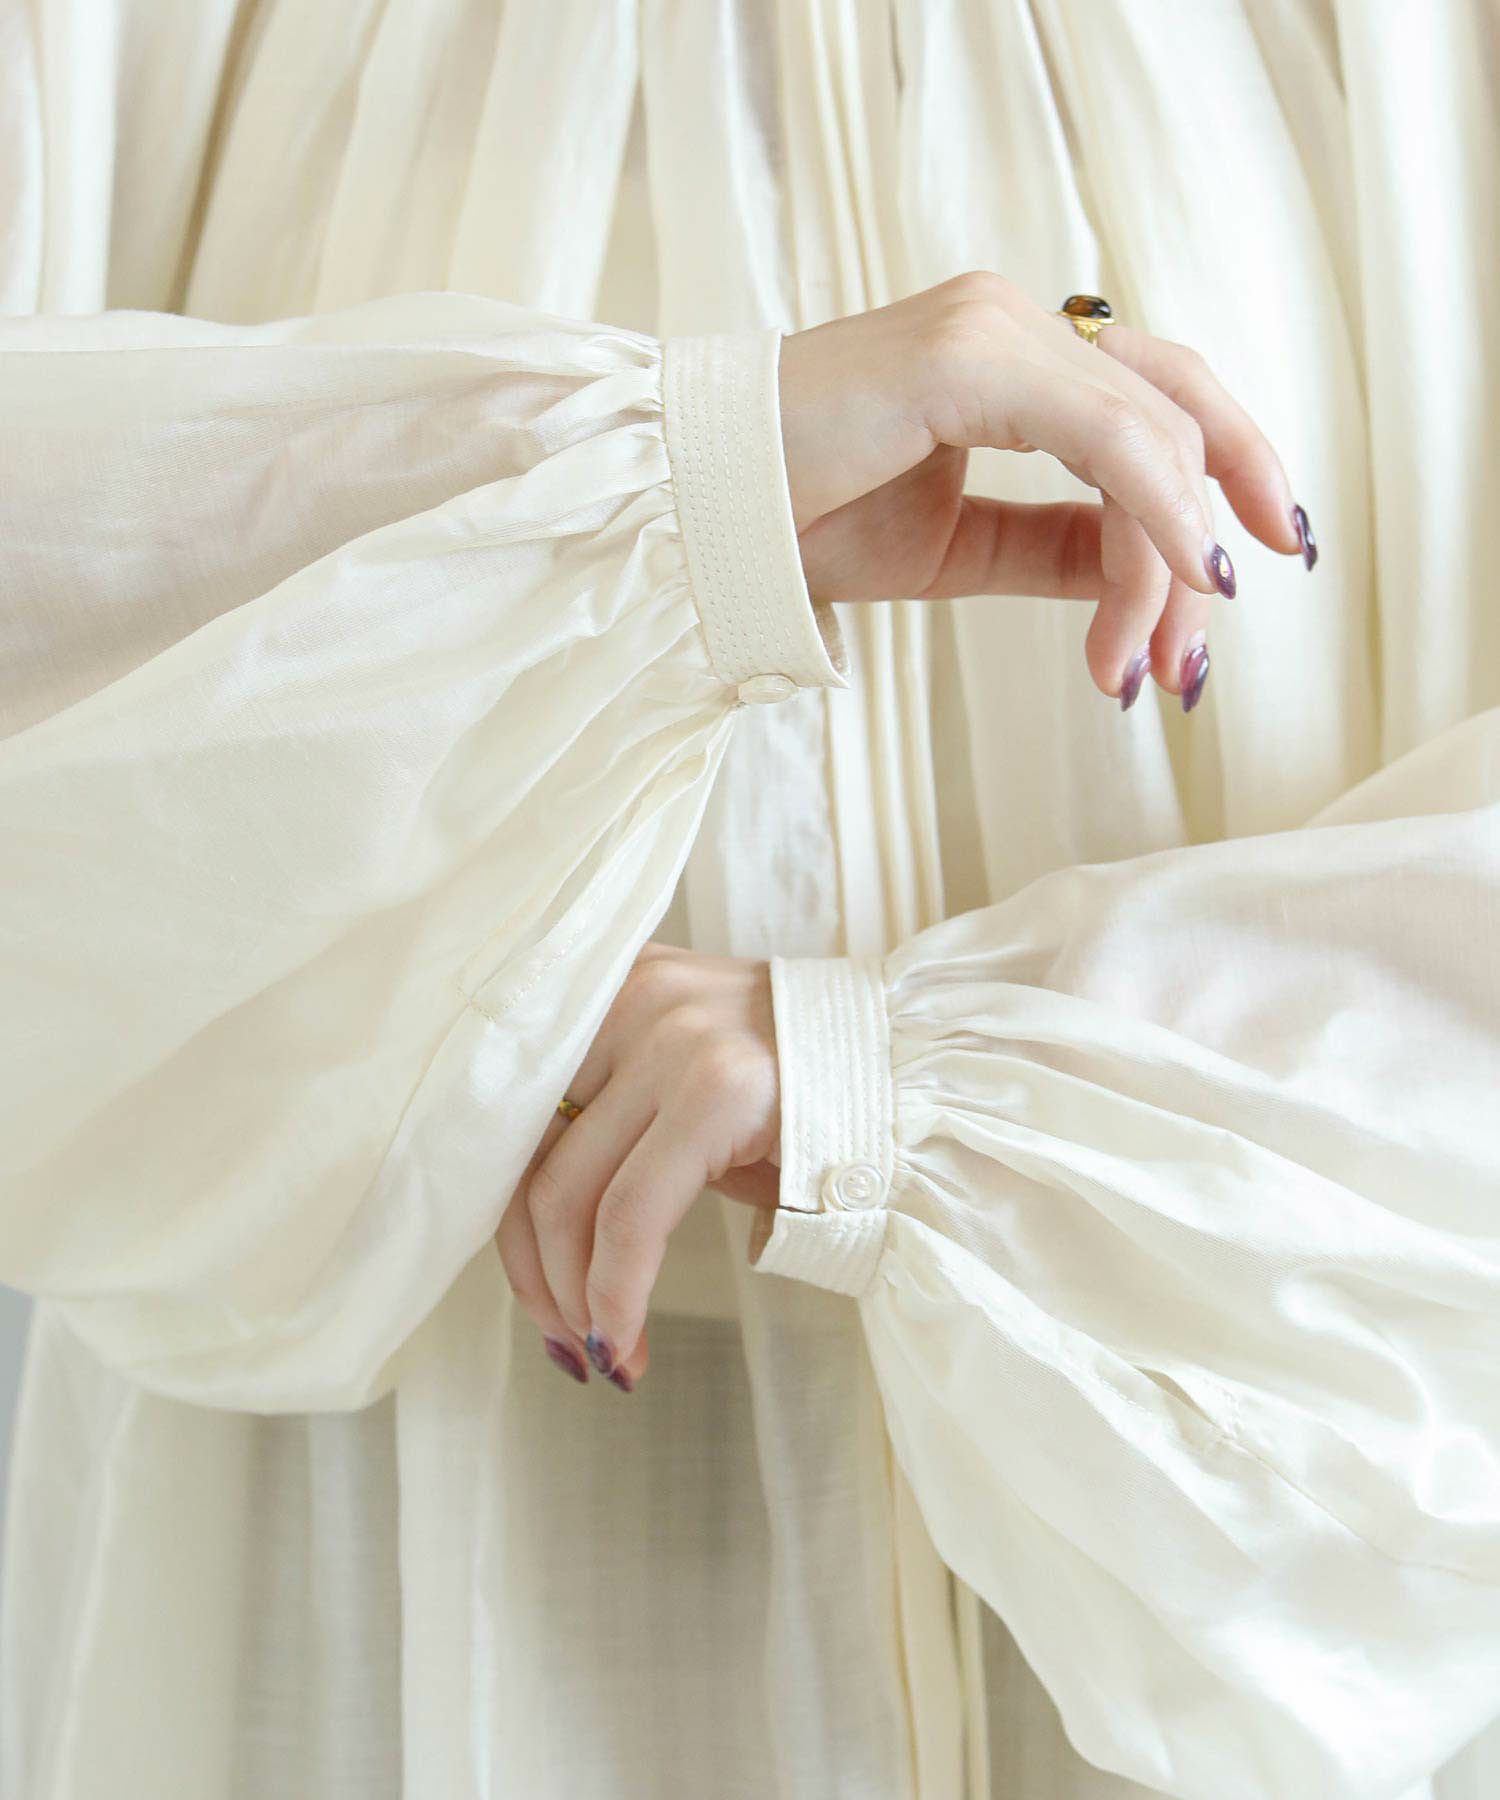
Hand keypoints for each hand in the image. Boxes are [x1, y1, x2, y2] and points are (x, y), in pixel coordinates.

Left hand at [495, 942, 780, 1389]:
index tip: (540, 1296)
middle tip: (569, 1344)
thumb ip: (621, 1129)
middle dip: (536, 1272)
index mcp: (617, 989)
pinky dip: (616, 1293)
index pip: (520, 1116)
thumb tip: (548, 1244)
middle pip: (528, 1156)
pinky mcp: (717, 1087)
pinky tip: (628, 1340)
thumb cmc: (816, 1098)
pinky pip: (630, 1215)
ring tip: (605, 1353)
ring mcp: (672, 1037)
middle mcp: (632, 999)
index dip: (511, 1222)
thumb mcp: (699, 1088)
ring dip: (574, 1297)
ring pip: (566, 1193)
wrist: (930, 1076)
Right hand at [778, 272, 1315, 707]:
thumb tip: (1155, 571)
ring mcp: (991, 327)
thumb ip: (1054, 545)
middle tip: (1198, 661)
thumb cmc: (797, 523)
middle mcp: (1011, 321)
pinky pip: (1110, 436)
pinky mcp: (968, 356)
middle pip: (1173, 415)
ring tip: (1148, 668)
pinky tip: (1173, 586)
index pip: (1152, 404)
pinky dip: (1156, 515)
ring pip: (1150, 437)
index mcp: (1007, 355)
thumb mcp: (955, 546)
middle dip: (1208, 542)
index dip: (1220, 481)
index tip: (1241, 579)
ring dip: (1170, 564)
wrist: (693, 522)